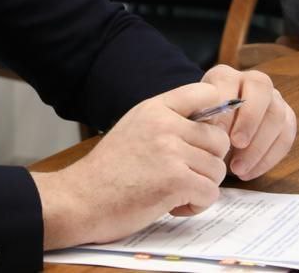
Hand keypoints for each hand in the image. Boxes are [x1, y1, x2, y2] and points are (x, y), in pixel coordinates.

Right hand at [30, 82, 230, 248]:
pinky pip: (210, 193)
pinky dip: (196, 205)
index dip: (215, 116)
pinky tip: (173, 205)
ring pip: (217, 169)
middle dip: (208, 162)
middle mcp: (165, 124)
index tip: (202, 138)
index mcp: (155, 108)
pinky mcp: (175, 180)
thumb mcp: (135, 128)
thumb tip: (208, 123)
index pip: (205, 92)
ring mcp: (171, 151)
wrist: (80, 199)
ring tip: (174, 192)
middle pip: (219, 139)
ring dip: (201, 187)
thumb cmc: (107, 171)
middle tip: (184, 175)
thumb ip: (167, 120)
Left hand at [200, 65, 296, 180]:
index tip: (217, 133)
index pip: (230, 82)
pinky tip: (249, 172)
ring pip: (277, 114)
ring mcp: (273, 99)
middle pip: (262, 88)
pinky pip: (285, 136)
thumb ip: (200, 123)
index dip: (225, 108)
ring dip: (259, 145)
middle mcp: (252, 81)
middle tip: (236, 144)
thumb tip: (213, 132)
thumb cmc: (199, 129)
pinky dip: (268, 158)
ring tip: (238, 169)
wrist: (211, 139)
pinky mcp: (286, 119)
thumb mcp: (193, 123)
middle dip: (250, 118)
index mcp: (224, 77)